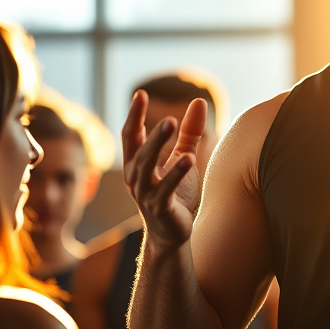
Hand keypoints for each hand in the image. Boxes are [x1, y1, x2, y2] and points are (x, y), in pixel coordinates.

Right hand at [122, 90, 205, 251]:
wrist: (172, 234)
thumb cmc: (175, 194)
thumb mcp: (182, 158)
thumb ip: (189, 132)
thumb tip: (199, 100)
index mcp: (137, 164)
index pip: (131, 135)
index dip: (134, 115)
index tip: (140, 94)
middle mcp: (136, 178)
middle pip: (140, 150)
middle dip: (152, 132)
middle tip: (167, 115)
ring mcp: (146, 194)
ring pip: (147, 168)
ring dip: (158, 145)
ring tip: (171, 124)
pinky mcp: (160, 209)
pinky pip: (165, 190)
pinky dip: (175, 174)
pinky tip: (187, 160)